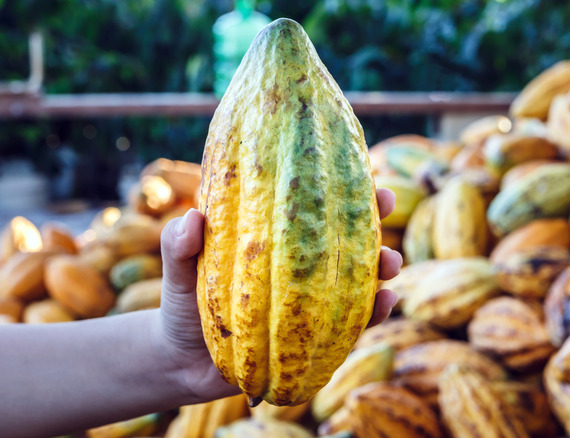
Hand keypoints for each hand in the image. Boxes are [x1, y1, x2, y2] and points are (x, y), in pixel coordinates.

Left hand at [157, 188, 401, 401]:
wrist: (181, 363)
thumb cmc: (182, 306)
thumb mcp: (177, 271)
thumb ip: (178, 245)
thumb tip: (194, 220)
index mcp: (273, 243)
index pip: (310, 208)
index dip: (336, 185)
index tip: (357, 164)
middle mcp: (298, 270)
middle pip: (345, 237)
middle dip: (372, 217)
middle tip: (387, 202)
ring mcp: (310, 304)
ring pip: (359, 279)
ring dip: (383, 267)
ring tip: (391, 262)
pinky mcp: (315, 339)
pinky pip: (352, 326)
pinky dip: (374, 315)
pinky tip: (385, 303)